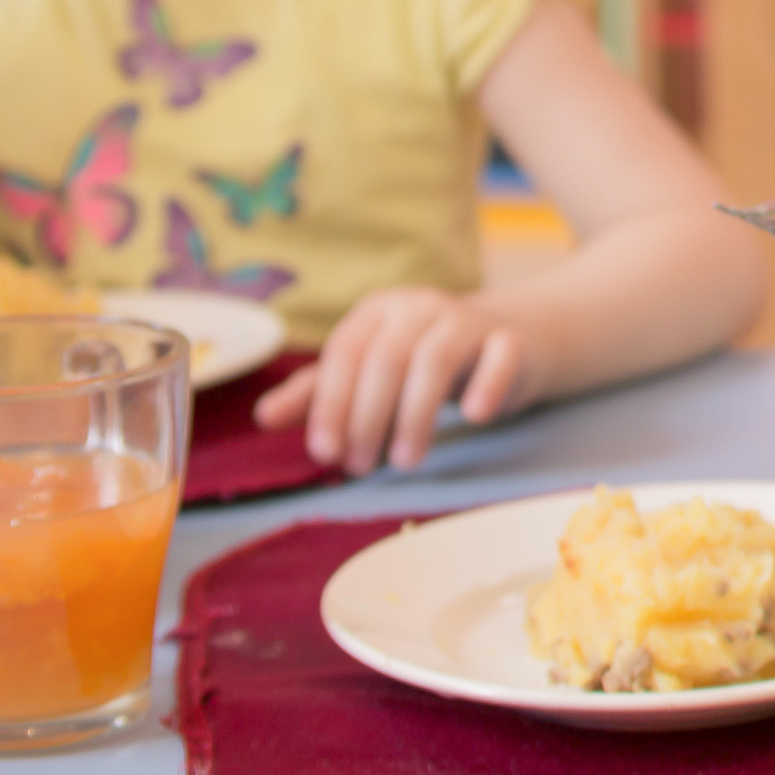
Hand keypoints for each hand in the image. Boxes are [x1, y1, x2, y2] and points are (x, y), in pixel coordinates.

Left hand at [253, 288, 540, 473]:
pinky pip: (501, 355)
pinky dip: (486, 383)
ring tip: (404, 461)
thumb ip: (320, 392)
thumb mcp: (369, 370)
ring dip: (416, 413)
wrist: (510, 338)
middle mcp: (419, 307)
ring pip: (437, 358)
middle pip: (386, 358)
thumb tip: (263, 416)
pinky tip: (474, 416)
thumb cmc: (424, 359)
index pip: (345, 353)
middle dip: (368, 416)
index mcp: (377, 312)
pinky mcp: (511, 340)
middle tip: (359, 467)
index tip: (324, 452)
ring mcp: (468, 321)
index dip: (331, 403)